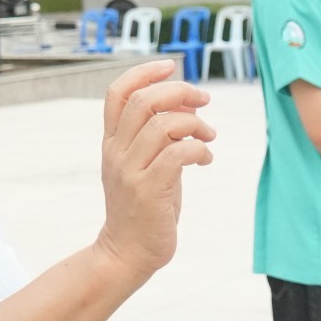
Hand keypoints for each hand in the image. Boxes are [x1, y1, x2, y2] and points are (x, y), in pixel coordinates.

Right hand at [95, 60, 214, 282]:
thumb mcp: (144, 165)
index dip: (144, 72)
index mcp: (112, 142)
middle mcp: (116, 152)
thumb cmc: (143, 208)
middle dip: (179, 92)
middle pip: (142, 101)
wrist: (127, 253)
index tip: (171, 67)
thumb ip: (158, 137)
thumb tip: (187, 106)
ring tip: (209, 136)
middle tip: (203, 101)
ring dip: (194, 123)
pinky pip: (177, 154)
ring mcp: (130, 171)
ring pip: (161, 125)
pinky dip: (198, 149)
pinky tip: (206, 158)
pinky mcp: (148, 191)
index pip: (117, 93)